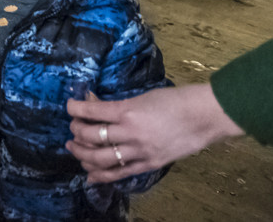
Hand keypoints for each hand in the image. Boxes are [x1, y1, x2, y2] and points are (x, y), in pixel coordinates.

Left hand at [67, 84, 243, 182]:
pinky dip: (101, 175)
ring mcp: (139, 151)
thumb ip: (120, 106)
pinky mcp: (149, 164)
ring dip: (82, 154)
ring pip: (101, 158)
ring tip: (74, 149)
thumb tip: (97, 109)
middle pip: (91, 136)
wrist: (203, 116)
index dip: (75, 109)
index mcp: (127, 110)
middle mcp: (130, 132)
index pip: (91, 111)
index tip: (69, 106)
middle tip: (73, 129)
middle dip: (76, 132)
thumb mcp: (142, 97)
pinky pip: (120, 173)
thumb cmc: (174, 101)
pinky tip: (90, 174)